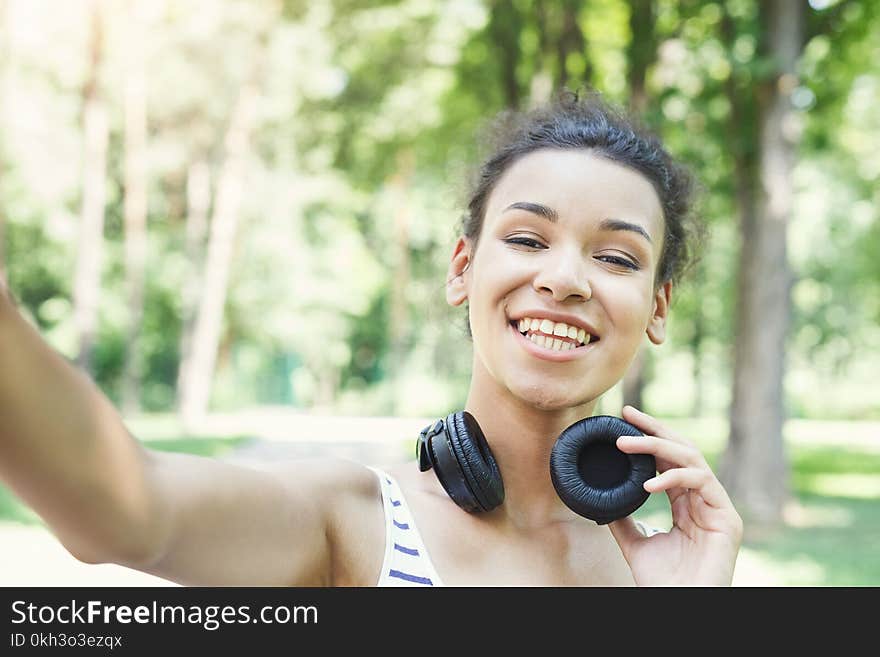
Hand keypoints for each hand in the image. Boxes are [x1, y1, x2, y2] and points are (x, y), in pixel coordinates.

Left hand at [608, 405, 742, 585]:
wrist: (681, 605)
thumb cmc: (664, 582)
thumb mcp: (636, 543)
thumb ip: (624, 520)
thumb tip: (602, 501)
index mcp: (686, 502)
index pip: (669, 459)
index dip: (649, 437)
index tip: (623, 419)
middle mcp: (704, 499)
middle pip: (683, 450)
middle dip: (655, 429)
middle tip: (627, 414)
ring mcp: (718, 507)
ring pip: (692, 459)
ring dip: (657, 447)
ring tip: (626, 443)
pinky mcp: (728, 519)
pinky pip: (702, 483)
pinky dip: (674, 478)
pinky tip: (648, 484)